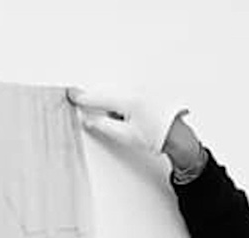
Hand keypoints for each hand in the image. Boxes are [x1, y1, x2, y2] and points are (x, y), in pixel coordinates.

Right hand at [67, 88, 203, 172]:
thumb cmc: (157, 136)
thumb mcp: (125, 136)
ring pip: (117, 97)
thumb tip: (88, 120)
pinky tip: (134, 117)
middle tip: (117, 124)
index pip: (98, 98)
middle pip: (107, 96)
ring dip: (115, 109)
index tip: (71, 94)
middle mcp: (135, 91)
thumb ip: (102, 126)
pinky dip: (124, 107)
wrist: (177, 135)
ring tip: (130, 122)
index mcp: (129, 101)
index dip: (83, 98)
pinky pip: (126, 96)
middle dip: (104, 109)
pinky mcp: (144, 91)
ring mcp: (141, 89)